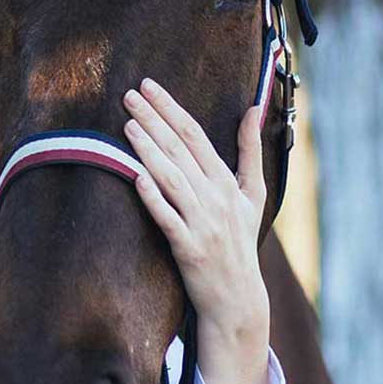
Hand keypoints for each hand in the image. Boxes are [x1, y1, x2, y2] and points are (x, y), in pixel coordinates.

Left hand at [123, 79, 273, 383]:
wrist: (237, 298)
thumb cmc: (240, 241)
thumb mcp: (253, 195)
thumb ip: (250, 151)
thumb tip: (254, 108)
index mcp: (228, 182)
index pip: (196, 135)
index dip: (171, 108)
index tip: (148, 85)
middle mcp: (217, 198)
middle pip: (182, 150)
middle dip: (154, 119)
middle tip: (128, 94)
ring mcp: (204, 223)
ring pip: (173, 179)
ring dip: (150, 150)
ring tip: (128, 125)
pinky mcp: (190, 248)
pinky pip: (169, 218)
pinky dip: (153, 197)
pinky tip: (135, 175)